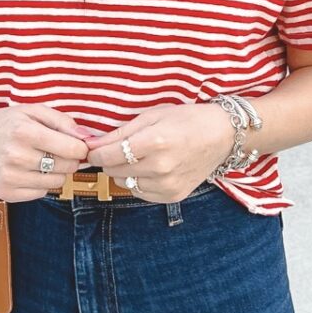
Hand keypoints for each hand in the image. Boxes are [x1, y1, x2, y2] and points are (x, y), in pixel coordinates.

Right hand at [0, 104, 94, 202]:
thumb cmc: (6, 123)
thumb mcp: (32, 111)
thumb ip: (63, 121)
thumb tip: (88, 138)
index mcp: (24, 132)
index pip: (72, 149)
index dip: (81, 148)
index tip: (78, 145)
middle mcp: (16, 156)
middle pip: (66, 167)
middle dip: (69, 159)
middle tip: (58, 151)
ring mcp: (9, 177)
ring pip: (56, 183)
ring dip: (55, 172)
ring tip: (41, 159)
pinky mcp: (6, 193)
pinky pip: (41, 194)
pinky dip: (41, 184)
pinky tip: (29, 171)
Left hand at [83, 104, 235, 202]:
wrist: (222, 135)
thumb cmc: (187, 120)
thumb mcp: (152, 116)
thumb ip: (119, 132)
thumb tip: (89, 143)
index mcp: (155, 142)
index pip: (108, 155)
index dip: (95, 152)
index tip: (93, 147)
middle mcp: (161, 167)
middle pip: (113, 171)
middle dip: (109, 160)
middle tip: (116, 148)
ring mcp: (168, 185)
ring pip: (125, 183)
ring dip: (123, 171)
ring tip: (138, 157)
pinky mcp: (173, 196)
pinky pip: (140, 193)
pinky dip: (138, 182)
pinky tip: (150, 168)